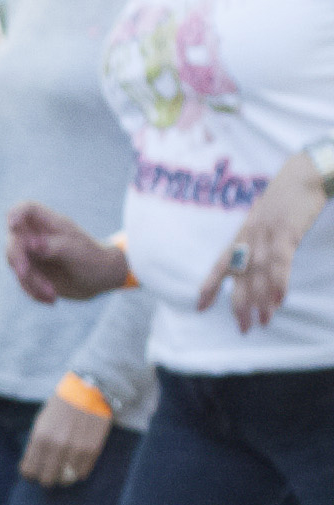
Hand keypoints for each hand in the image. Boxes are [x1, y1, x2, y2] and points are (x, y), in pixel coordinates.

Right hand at [4, 200, 132, 305]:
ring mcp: (32, 254)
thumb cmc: (94, 260)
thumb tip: (31, 244)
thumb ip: (55, 246)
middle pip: (14, 241)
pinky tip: (50, 299)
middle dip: (18, 260)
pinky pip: (22, 282)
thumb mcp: (78, 253)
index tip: (13, 225)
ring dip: (30, 282)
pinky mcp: (31, 271)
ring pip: (16, 265)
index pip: (27, 209)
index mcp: (51, 224)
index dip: (16, 213)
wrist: (101, 280)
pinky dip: (33, 292)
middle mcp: (37, 236)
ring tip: (52, 294)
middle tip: (25, 274)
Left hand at [17, 390, 113, 488]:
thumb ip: (37, 443)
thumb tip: (34, 464)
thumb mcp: (41, 422)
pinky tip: (75, 467)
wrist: (90, 391)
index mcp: (40, 438)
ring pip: (66, 480)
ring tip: (63, 473)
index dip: (30, 475)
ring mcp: (75, 449)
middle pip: (47, 479)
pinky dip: (78, 473)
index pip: (29, 471)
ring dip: (63, 478)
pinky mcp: (92, 450)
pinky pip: (82, 473)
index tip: (33, 473)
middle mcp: (57, 446)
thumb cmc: (62, 406)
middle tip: (48, 474)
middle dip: (45, 479)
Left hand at [207, 154, 326, 332]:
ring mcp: (266, 237)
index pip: (219, 265)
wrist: (303, 175)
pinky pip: (279, 264)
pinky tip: (279, 300)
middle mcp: (248, 239)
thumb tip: (253, 261)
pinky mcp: (286, 234)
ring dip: (261, 302)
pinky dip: (279, 283)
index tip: (200, 307)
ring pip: (259, 276)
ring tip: (263, 322)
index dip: (210, 287)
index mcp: (240, 235)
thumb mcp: (262, 218)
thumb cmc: (285, 198)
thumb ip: (254, 239)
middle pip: (239, 279)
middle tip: (243, 328)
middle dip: (240, 306)